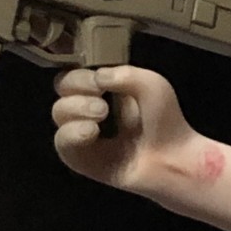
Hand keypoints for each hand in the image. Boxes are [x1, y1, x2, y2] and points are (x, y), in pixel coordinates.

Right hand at [51, 65, 192, 194]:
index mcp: (105, 87)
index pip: (77, 72)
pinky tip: (91, 132)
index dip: (82, 74)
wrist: (172, 157)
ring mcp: (83, 133)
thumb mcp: (152, 85)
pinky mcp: (80, 158)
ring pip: (59, 112)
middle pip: (62, 88)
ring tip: (101, 115)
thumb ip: (124, 74)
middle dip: (78, 88)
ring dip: (76, 108)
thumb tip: (96, 77)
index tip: (98, 82)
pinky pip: (61, 143)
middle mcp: (89, 107)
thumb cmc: (165, 120)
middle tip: (102, 101)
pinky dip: (72, 133)